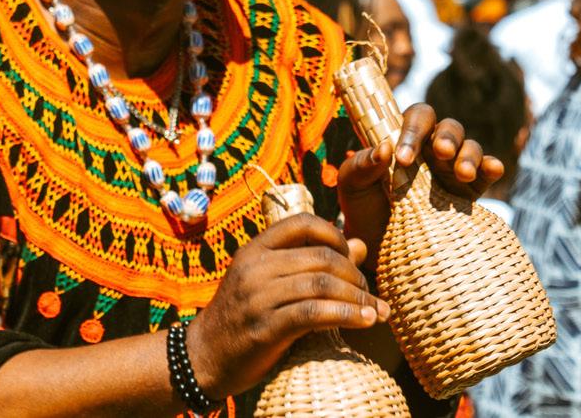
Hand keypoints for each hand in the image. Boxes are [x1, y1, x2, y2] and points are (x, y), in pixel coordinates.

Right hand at [185, 213, 389, 398]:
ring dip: (358, 297)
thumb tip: (361, 245)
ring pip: (322, 284)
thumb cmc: (245, 316)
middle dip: (355, 274)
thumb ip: (313, 262)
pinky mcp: (265, 328)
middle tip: (370, 293)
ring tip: (376, 311)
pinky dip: (347, 315)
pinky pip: (314, 314)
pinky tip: (365, 321)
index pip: (303, 223)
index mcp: (256, 249)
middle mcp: (255, 268)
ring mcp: (258, 297)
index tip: (352, 256)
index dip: (336, 235)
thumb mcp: (272, 282)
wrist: (204, 356)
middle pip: (321, 256)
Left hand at [337, 103, 505, 266]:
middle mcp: (432, 150)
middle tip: (441, 153)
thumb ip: (361, 164)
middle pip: (449, 127)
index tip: (404, 157)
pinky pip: (487, 172)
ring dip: (469, 155)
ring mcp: (453, 169)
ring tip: (463, 174)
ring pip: (470, 146)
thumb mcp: (352, 186)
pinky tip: (493, 169)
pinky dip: (492, 166)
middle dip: (447, 137)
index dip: (414, 130)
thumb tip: (384, 149)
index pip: (417, 118)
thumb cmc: (363, 210)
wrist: (381, 249)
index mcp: (404, 139)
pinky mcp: (470, 192)